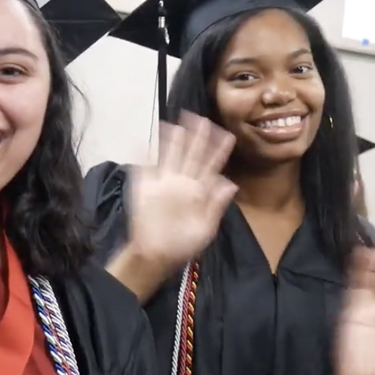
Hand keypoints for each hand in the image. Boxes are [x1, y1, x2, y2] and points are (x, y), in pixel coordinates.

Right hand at [125, 112, 236, 268]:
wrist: (156, 255)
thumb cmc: (183, 244)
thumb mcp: (206, 228)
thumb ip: (216, 205)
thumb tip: (230, 184)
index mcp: (200, 191)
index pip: (211, 166)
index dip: (219, 151)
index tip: (229, 135)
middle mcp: (183, 182)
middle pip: (192, 155)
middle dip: (198, 137)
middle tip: (204, 119)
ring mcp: (164, 182)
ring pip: (171, 155)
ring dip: (175, 140)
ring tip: (180, 123)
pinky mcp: (145, 186)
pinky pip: (145, 166)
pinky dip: (144, 153)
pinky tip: (146, 141)